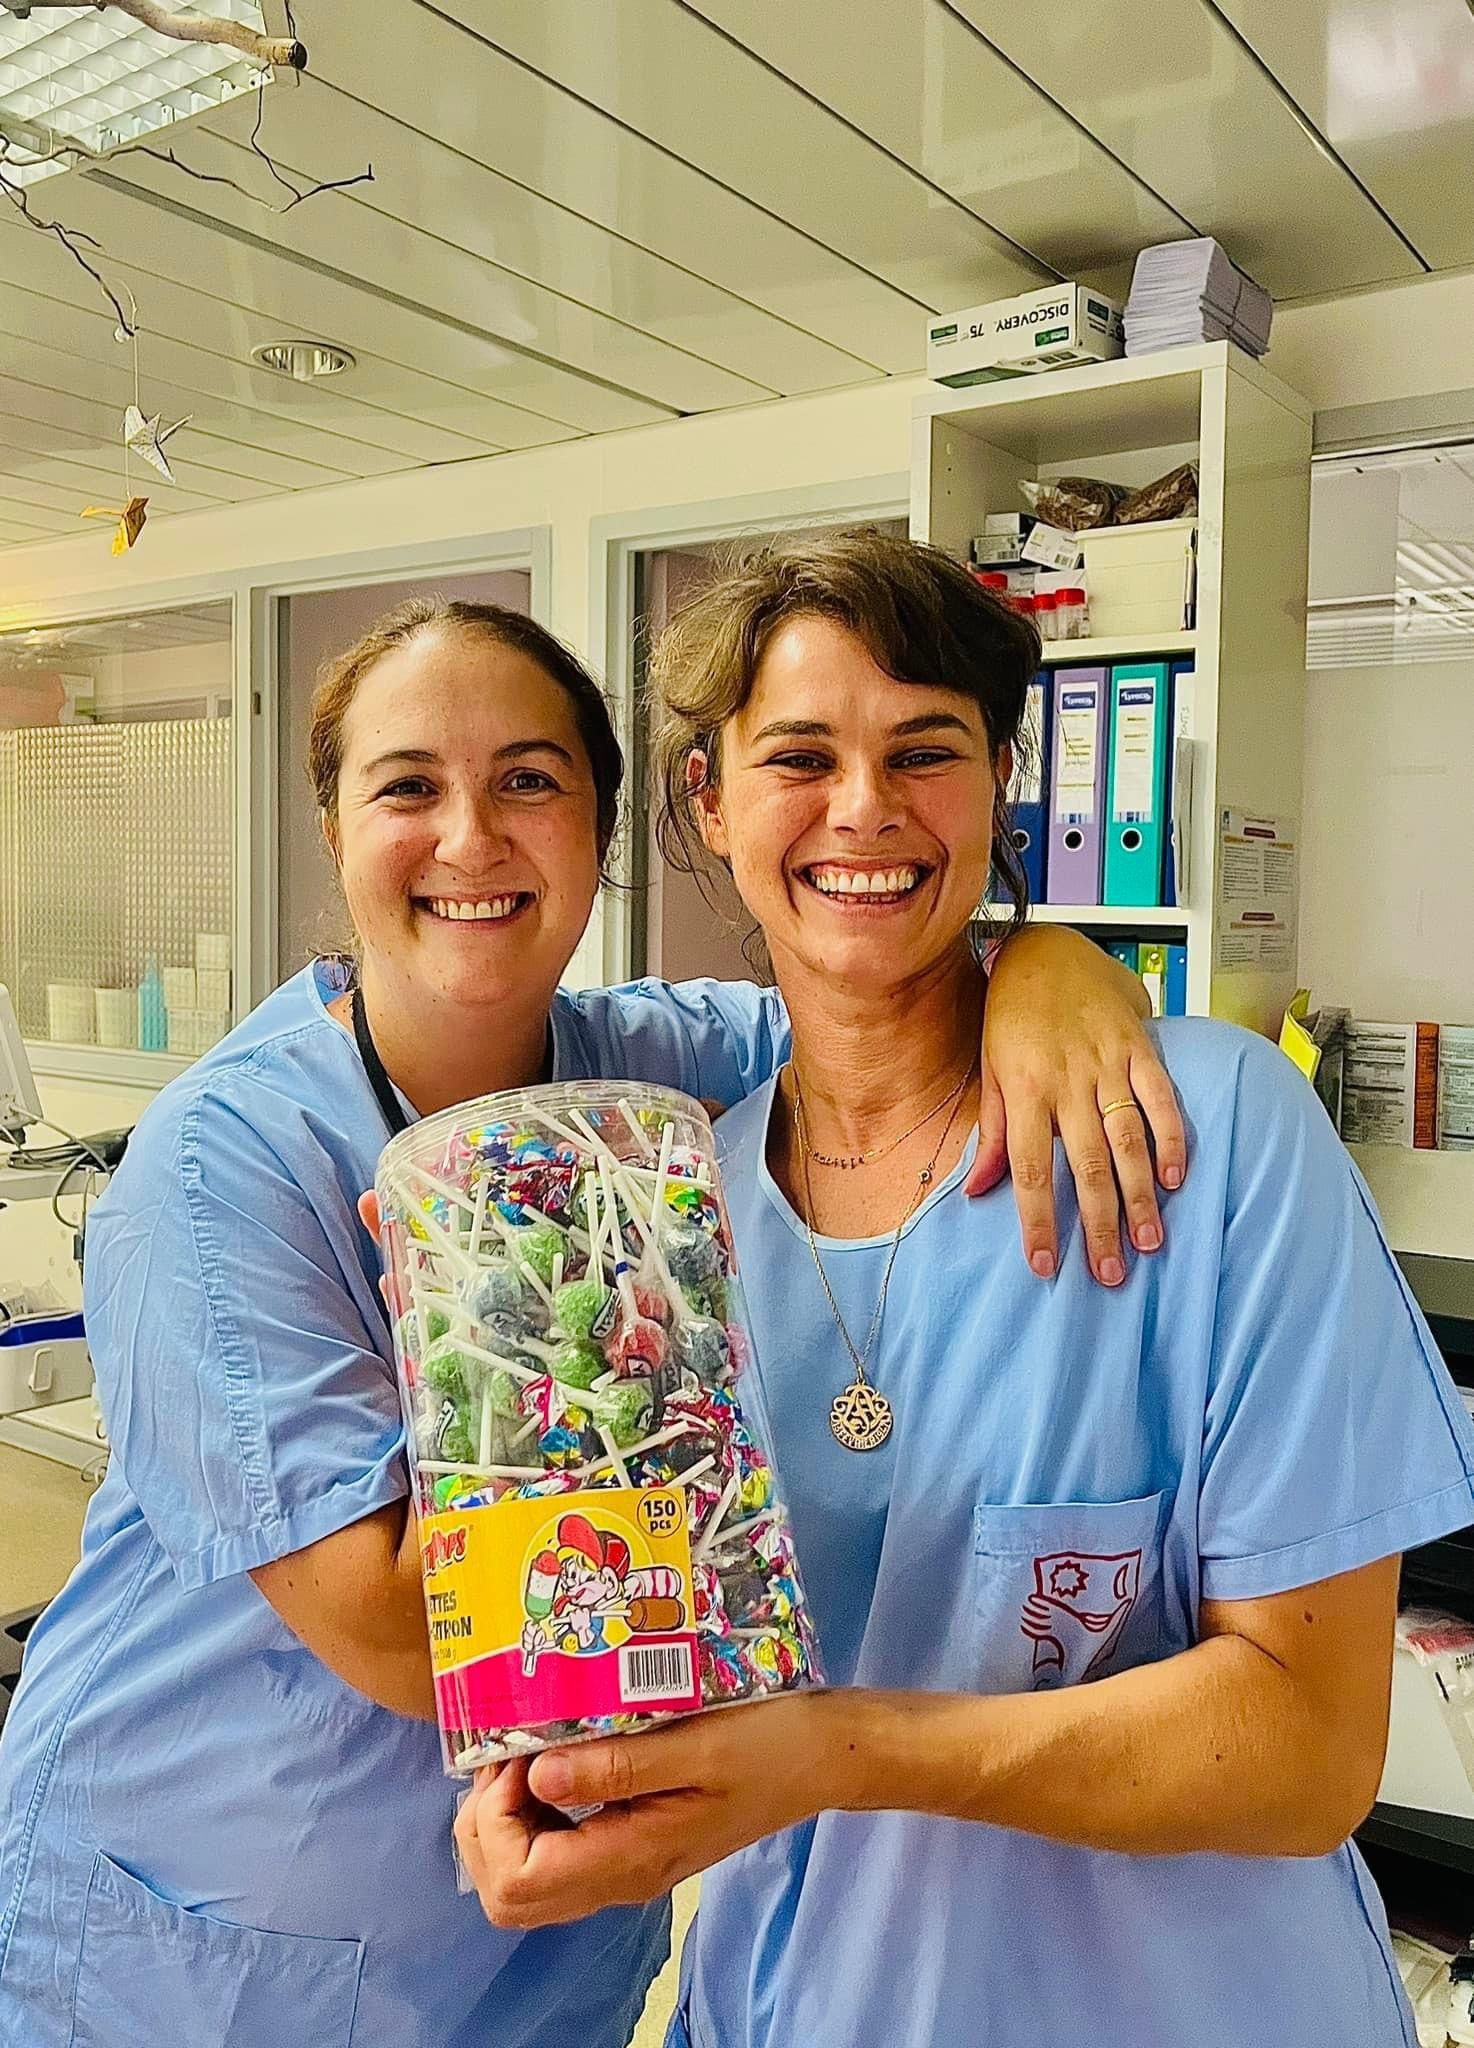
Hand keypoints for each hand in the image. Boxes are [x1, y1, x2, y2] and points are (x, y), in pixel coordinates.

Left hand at [453, 1693, 838, 1928]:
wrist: (821, 1756)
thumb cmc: (766, 1742)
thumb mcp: (697, 1744)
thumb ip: (617, 1764)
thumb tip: (536, 1776)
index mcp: (630, 1860)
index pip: (517, 1882)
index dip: (496, 1819)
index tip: (518, 1752)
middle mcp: (619, 1878)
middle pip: (506, 1895)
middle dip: (486, 1824)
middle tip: (510, 1752)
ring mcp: (624, 1865)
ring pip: (523, 1880)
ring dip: (504, 1819)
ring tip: (526, 1750)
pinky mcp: (631, 1843)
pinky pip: (552, 1853)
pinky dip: (530, 1813)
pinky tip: (550, 1758)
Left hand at [969, 926, 1186, 1285]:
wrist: (1045, 948)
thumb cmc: (1011, 1014)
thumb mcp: (989, 1071)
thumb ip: (993, 1133)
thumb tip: (977, 1192)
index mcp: (1023, 1090)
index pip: (1030, 1170)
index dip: (1038, 1221)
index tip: (1045, 1266)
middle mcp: (1066, 1081)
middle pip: (1086, 1166)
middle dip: (1099, 1224)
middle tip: (1111, 1273)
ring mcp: (1106, 1064)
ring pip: (1127, 1139)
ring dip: (1141, 1195)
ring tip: (1150, 1241)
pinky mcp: (1138, 1047)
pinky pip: (1160, 1097)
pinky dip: (1172, 1137)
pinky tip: (1177, 1177)